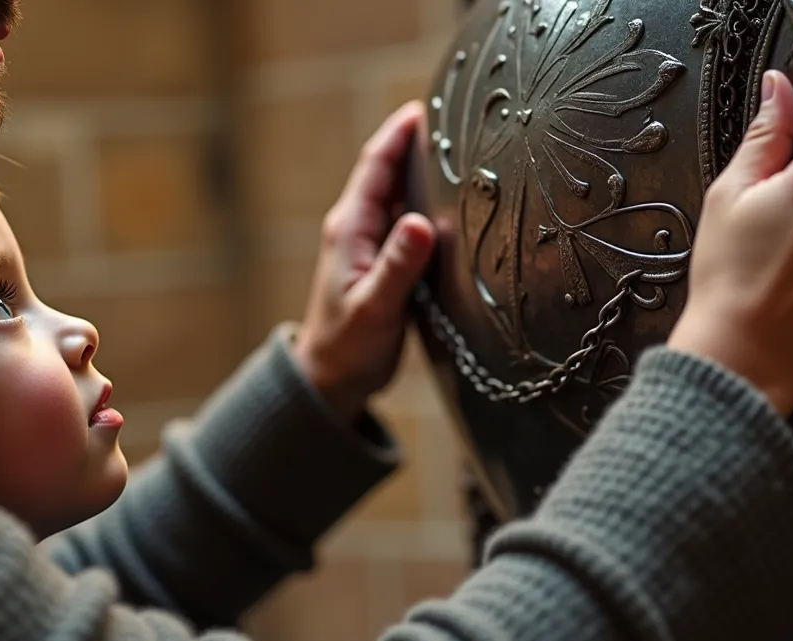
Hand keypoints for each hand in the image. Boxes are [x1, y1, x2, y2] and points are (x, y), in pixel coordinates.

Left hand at [293, 101, 437, 420]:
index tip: (425, 109)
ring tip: (461, 153)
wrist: (331, 379)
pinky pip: (406, 221)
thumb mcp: (375, 307)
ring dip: (423, 174)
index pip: (375, 167)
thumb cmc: (348, 348)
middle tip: (455, 121)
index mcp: (350, 229)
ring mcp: (369, 244)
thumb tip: (421, 222)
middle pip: (388, 173)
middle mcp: (357, 228)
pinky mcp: (382, 262)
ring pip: (399, 196)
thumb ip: (397, 266)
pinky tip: (453, 205)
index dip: (397, 135)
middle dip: (415, 144)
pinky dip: (427, 205)